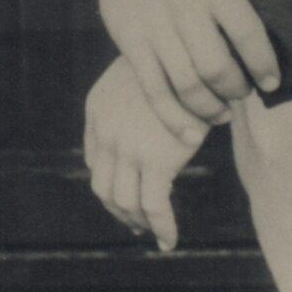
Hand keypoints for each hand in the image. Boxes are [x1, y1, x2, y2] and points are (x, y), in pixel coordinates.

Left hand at [85, 56, 203, 250]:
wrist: (196, 52)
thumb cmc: (177, 61)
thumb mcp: (143, 77)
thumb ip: (133, 104)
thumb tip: (146, 134)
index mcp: (96, 109)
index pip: (95, 162)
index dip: (110, 185)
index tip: (128, 198)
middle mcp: (105, 131)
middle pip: (103, 188)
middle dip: (120, 211)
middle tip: (138, 225)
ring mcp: (128, 148)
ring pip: (125, 202)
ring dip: (140, 223)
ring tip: (156, 234)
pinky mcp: (156, 160)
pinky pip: (154, 207)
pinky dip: (161, 228)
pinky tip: (170, 239)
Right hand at [86, 0, 278, 144]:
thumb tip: (283, 26)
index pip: (247, 32)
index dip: (263, 64)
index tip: (272, 83)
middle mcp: (184, 8)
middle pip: (215, 67)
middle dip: (235, 90)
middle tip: (242, 93)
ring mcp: (155, 28)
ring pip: (186, 84)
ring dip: (210, 108)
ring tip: (222, 113)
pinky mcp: (131, 44)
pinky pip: (155, 91)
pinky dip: (175, 118)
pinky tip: (193, 132)